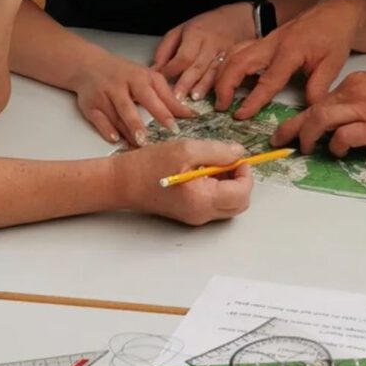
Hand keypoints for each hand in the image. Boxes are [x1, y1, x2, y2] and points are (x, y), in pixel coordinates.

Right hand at [72, 50, 192, 145]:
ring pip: (114, 116)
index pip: (151, 96)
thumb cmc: (124, 74)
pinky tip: (116, 139)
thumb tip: (188, 113)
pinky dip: (107, 130)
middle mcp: (119, 87)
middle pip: (128, 107)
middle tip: (149, 140)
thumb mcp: (148, 78)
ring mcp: (103, 97)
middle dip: (138, 124)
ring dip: (126, 131)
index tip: (174, 127)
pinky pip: (98, 120)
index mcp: (137, 78)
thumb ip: (167, 96)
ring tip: (138, 144)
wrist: (89, 65)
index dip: (163, 112)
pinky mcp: (90, 106)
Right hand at [114, 139, 253, 224]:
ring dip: (227, 183)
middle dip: (239, 180)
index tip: (234, 156)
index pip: (242, 193)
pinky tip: (200, 170)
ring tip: (209, 163)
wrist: (121, 182)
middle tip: (226, 160)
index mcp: (202, 200)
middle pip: (239, 203)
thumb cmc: (147, 166)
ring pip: (228, 204)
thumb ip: (216, 151)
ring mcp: (195, 216)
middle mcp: (202, 214)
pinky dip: (215, 187)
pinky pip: (213, 202)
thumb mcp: (185, 150)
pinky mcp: (189, 212)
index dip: (244, 172)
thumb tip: (238, 153)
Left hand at [153, 3, 255, 101]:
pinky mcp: (235, 60)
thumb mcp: (181, 30)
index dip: (172, 69)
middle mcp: (211, 43)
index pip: (183, 55)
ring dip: (203, 87)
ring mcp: (225, 52)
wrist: (239, 20)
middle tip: (176, 97)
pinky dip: (218, 85)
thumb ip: (166, 48)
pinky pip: (225, 74)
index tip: (162, 79)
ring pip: (213, 72)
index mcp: (196, 33)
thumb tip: (155, 68)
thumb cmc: (206, 26)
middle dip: (186, 82)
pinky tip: (213, 96)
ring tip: (194, 99)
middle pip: (197, 65)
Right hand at [215, 0, 365, 118]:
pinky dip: (226, 64)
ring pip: (234, 54)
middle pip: (238, 62)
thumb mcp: (333, 64)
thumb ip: (318, 88)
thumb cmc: (334, 37)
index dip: (253, 100)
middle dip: (224, 84)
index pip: (268, 80)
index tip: (240, 115)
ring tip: (217, 95)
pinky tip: (223, 78)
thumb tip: (307, 112)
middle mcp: (272, 43)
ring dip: (221, 74)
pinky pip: (238, 50)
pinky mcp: (263, 40)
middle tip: (220, 106)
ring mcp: (265, 40)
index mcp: (290, 51)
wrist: (334, 12)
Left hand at [272, 67, 365, 154]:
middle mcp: (354, 94)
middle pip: (313, 109)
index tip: (298, 126)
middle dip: (292, 126)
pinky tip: (337, 152)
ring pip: (320, 120)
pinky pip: (344, 137)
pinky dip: (336, 146)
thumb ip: (363, 97)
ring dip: (307, 136)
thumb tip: (350, 114)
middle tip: (280, 139)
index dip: (306, 115)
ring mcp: (363, 110)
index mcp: (356, 83)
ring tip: (304, 149)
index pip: (322, 99)